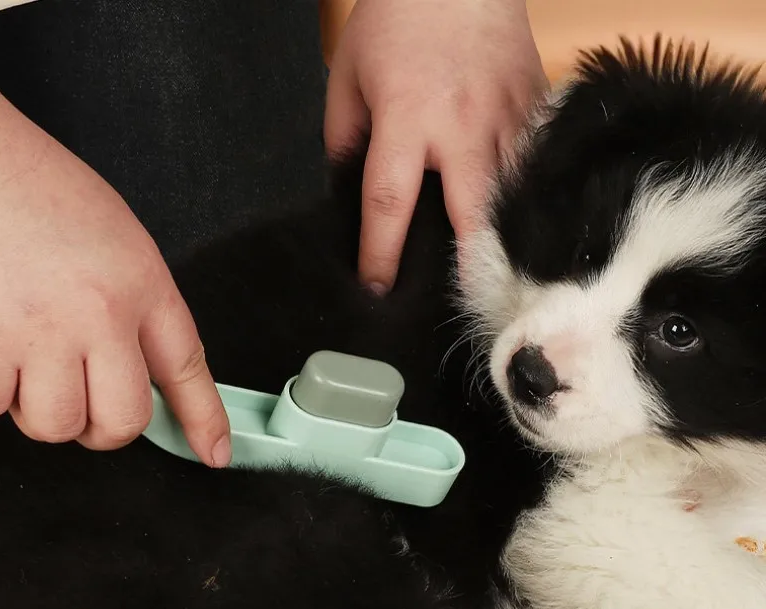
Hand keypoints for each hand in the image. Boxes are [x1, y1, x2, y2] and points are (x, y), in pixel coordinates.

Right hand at [0, 56, 229, 466]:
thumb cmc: (36, 192)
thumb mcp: (117, 243)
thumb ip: (137, 310)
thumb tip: (141, 371)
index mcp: (140, 284)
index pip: (186, 368)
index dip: (204, 419)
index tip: (214, 450)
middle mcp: (98, 314)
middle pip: (121, 422)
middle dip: (103, 426)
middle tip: (84, 399)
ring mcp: (38, 333)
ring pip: (54, 424)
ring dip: (38, 403)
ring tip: (25, 351)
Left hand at [325, 0, 546, 292]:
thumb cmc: (397, 17)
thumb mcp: (348, 76)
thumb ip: (345, 140)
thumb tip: (351, 193)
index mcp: (406, 119)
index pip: (388, 203)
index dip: (380, 253)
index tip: (376, 286)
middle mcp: (461, 125)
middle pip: (470, 214)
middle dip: (467, 266)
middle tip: (464, 304)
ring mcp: (508, 115)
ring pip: (513, 195)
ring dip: (505, 238)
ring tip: (502, 277)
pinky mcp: (537, 105)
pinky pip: (537, 163)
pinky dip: (530, 196)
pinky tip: (530, 222)